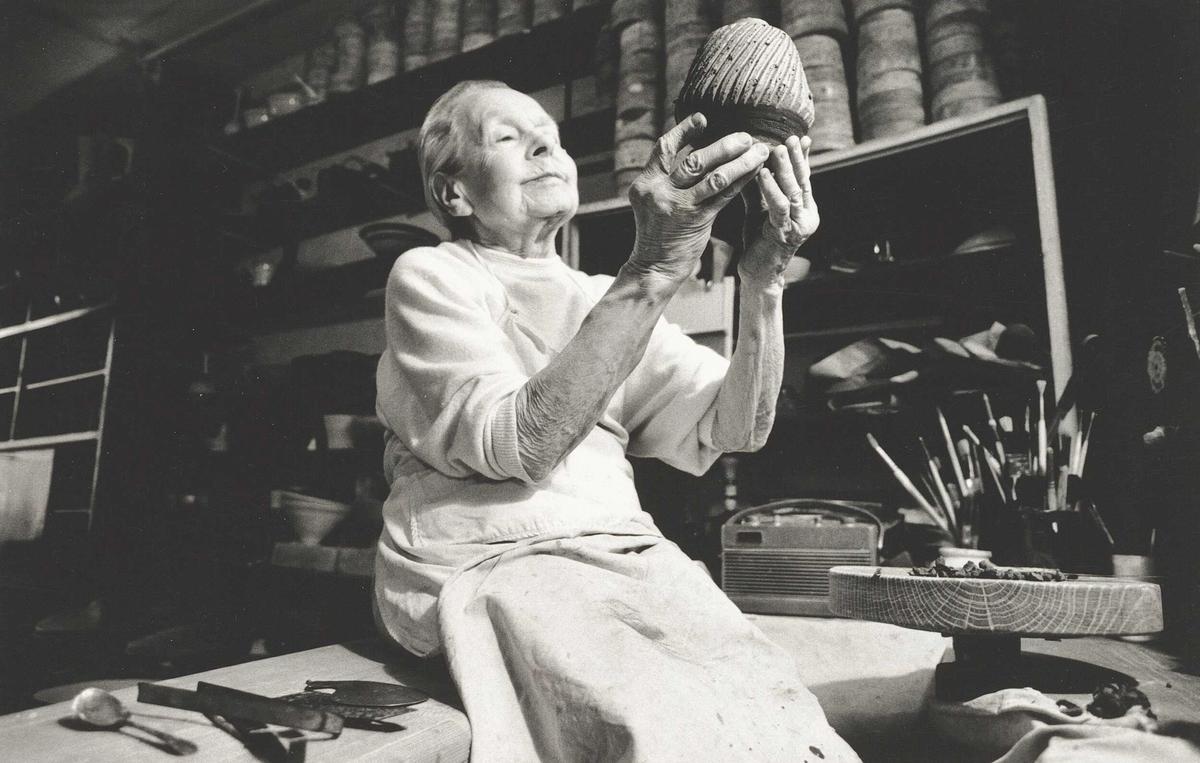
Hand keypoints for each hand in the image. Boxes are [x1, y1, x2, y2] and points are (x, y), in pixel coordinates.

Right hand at [626, 113, 769, 285]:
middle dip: (724, 146)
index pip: (664, 148)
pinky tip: (755, 172)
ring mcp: (678, 206)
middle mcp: (659, 192)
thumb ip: (667, 178)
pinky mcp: (696, 221)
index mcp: (645, 183)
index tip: (704, 118)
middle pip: (695, 160)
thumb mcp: (652, 201)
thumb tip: (696, 148)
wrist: (655, 267)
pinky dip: (741, 181)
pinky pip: (724, 196)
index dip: (683, 131)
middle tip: (746, 137)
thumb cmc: (658, 232)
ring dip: (741, 162)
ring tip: (760, 151)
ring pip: (715, 177)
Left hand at [739, 135, 818, 286]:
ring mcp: (799, 226)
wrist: (758, 273)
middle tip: (789, 138)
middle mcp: (808, 216)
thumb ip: (760, 187)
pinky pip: (779, 207)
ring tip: (777, 149)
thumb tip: (752, 159)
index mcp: (805, 208)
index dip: (803, 158)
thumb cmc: (759, 240)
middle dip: (796, 158)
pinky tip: (762, 174)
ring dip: (785, 169)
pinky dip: (771, 189)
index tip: (801, 137)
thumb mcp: (760, 208)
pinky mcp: (786, 234)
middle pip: (803, 181)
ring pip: (794, 191)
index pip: (805, 178)